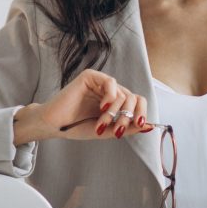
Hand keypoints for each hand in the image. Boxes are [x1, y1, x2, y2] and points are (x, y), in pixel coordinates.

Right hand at [39, 68, 154, 139]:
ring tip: (100, 123)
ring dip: (114, 112)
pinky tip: (102, 108)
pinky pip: (110, 83)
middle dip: (128, 116)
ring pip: (123, 94)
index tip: (139, 125)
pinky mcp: (90, 76)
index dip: (142, 113)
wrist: (55, 125)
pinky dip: (110, 97)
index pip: (138, 102)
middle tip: (117, 129)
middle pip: (134, 98)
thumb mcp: (107, 131)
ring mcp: (100, 83)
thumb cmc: (77, 127)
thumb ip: (128, 127)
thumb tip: (151, 125)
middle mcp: (110, 92)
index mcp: (115, 103)